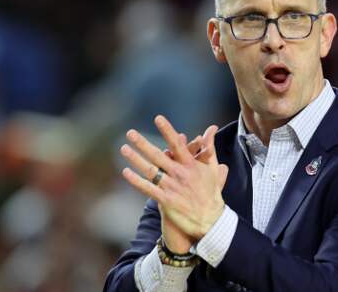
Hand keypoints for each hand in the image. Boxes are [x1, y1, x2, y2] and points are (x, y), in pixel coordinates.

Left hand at [120, 116, 228, 242]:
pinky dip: (136, 180)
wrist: (210, 220)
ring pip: (150, 170)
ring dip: (135, 159)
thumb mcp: (213, 169)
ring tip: (124, 149)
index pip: (178, 144)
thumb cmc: (211, 193)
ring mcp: (172, 188)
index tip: (158, 118)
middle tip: (130, 133)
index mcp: (192, 166)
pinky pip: (148, 188)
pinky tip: (126, 172)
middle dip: (143, 143)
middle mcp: (181, 174)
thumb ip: (209, 148)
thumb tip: (210, 129)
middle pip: (159, 155)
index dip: (168, 131)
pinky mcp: (166, 200)